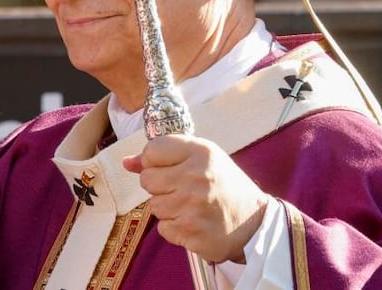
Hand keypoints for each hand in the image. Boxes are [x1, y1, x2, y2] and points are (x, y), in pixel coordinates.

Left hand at [123, 135, 269, 262]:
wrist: (254, 223)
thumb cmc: (224, 186)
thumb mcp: (201, 159)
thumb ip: (164, 156)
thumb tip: (127, 162)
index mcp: (200, 152)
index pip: (153, 150)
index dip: (154, 161)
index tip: (168, 168)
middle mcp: (196, 176)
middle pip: (147, 179)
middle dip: (159, 186)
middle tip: (182, 189)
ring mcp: (192, 205)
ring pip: (153, 205)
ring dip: (168, 208)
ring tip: (190, 206)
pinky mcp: (190, 231)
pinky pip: (163, 228)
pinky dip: (174, 228)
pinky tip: (193, 222)